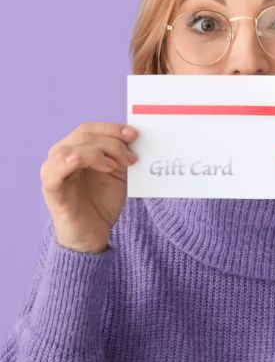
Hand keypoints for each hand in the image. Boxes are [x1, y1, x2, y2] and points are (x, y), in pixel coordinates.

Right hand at [40, 122, 139, 252]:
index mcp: (77, 148)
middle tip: (131, 158)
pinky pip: (54, 171)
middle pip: (84, 135)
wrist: (93, 233)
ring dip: (97, 153)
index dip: (112, 128)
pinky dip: (68, 161)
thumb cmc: (104, 201)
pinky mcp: (51, 190)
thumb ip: (123, 154)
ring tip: (114, 167)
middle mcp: (62, 155)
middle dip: (112, 142)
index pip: (91, 129)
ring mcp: (54, 171)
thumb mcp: (120, 173)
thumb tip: (135, 136)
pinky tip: (80, 160)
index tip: (134, 134)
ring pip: (71, 148)